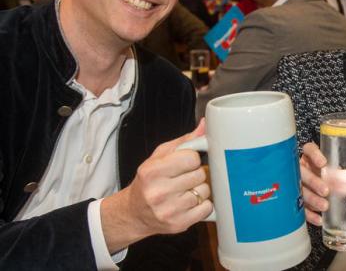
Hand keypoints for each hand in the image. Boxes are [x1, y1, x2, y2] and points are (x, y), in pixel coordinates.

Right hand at [100, 120, 212, 252]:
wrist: (134, 213)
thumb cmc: (148, 181)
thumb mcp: (159, 157)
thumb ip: (185, 141)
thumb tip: (205, 125)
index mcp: (152, 172)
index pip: (191, 158)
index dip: (192, 159)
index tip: (186, 163)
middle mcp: (158, 192)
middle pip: (200, 174)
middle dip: (196, 174)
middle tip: (185, 177)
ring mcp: (169, 210)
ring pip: (205, 191)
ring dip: (200, 189)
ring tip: (186, 190)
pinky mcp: (179, 224)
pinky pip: (207, 208)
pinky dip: (203, 204)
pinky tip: (190, 203)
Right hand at [300, 142, 328, 225]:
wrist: (325, 187)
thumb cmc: (334, 174)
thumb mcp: (343, 168)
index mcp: (312, 157)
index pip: (309, 149)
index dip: (314, 155)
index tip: (323, 163)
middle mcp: (303, 168)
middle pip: (302, 172)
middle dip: (313, 182)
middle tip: (326, 191)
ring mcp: (298, 184)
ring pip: (300, 190)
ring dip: (312, 199)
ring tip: (325, 206)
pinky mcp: (297, 199)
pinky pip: (300, 207)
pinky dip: (309, 214)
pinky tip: (319, 219)